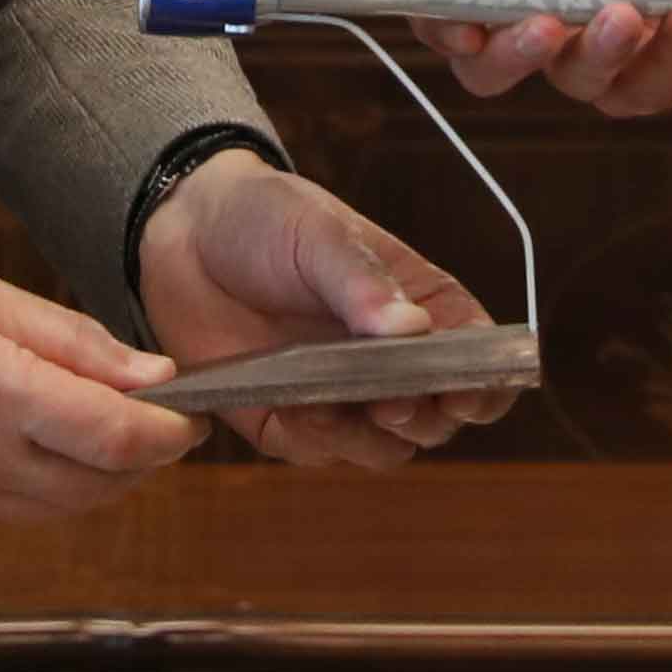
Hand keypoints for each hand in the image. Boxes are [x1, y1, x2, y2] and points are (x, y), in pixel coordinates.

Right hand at [0, 230, 198, 521]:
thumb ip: (69, 339)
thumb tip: (148, 374)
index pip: (116, 438)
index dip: (169, 433)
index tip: (193, 416)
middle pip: (94, 487)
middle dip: (144, 463)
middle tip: (164, 427)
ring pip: (52, 510)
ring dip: (98, 483)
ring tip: (112, 438)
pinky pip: (2, 510)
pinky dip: (43, 490)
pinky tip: (44, 450)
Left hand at [137, 150, 521, 466]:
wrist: (184, 233)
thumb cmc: (269, 219)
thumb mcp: (319, 233)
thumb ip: (363, 283)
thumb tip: (413, 330)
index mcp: (421, 307)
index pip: (479, 355)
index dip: (487, 382)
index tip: (466, 390)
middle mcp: (391, 361)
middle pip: (439, 418)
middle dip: (424, 417)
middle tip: (392, 401)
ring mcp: (343, 396)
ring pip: (385, 449)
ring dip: (367, 438)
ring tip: (331, 406)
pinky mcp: (289, 421)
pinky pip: (317, 452)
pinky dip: (312, 439)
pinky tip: (291, 407)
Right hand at [411, 0, 671, 115]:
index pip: (454, 6)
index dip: (439, 23)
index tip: (457, 21)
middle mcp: (550, 19)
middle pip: (492, 70)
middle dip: (508, 55)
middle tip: (542, 24)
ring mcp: (601, 58)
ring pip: (572, 81)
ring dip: (596, 50)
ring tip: (631, 12)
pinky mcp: (656, 80)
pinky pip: (644, 88)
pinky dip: (664, 55)